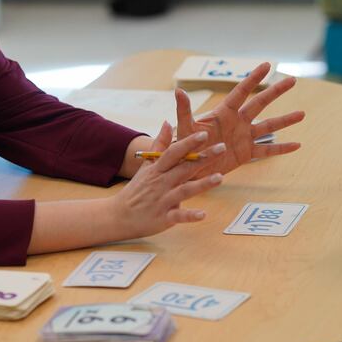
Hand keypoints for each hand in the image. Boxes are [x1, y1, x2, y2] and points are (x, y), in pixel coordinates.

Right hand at [111, 122, 225, 237]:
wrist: (118, 216)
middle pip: (184, 168)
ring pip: (184, 190)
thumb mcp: (146, 166)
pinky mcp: (164, 218)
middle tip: (223, 147)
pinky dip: (190, 215)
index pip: (174, 153)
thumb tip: (167, 122)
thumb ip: (159, 145)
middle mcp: (161, 183)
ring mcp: (163, 200)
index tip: (204, 134)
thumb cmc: (136, 190)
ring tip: (220, 177)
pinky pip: (178, 216)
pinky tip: (203, 214)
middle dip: (203, 158)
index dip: (189, 143)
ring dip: (202, 184)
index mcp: (158, 169)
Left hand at [174, 62, 304, 178]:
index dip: (254, 78)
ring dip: (285, 121)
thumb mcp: (185, 130)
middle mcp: (237, 122)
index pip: (241, 92)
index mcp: (223, 114)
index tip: (267, 65)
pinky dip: (281, 149)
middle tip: (293, 80)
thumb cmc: (184, 149)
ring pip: (268, 127)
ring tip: (302, 114)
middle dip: (275, 92)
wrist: (187, 171)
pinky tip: (297, 146)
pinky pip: (266, 151)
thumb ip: (184, 111)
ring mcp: (243, 137)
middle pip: (260, 103)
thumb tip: (178, 91)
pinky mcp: (245, 154)